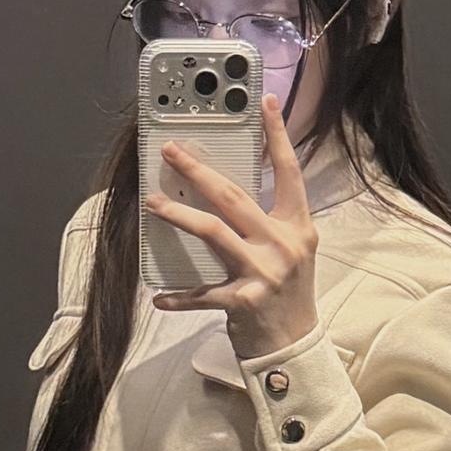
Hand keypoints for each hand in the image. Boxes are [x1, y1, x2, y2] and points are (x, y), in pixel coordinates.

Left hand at [144, 92, 320, 357]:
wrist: (295, 348)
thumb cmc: (288, 294)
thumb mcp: (291, 251)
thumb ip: (268, 221)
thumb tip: (225, 192)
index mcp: (298, 226)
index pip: (288, 172)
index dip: (277, 136)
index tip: (265, 102)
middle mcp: (283, 244)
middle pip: (234, 196)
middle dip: (199, 171)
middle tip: (171, 153)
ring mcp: (263, 272)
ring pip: (213, 231)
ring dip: (178, 215)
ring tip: (153, 203)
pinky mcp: (242, 301)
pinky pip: (201, 292)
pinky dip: (178, 295)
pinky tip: (158, 295)